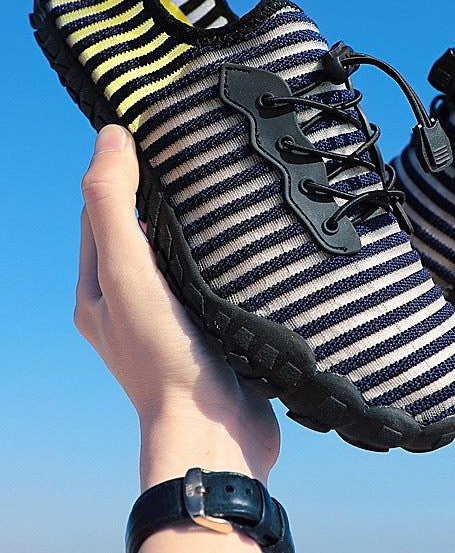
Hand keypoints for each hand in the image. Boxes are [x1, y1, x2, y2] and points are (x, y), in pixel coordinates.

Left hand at [75, 125, 279, 491]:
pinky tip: (246, 240)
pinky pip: (210, 276)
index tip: (153, 130)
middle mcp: (130, 301)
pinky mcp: (209, 327)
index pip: (102, 210)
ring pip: (178, 252)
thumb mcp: (127, 273)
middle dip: (159, 191)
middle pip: (139, 229)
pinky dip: (220, 253)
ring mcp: (171, 316)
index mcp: (100, 288)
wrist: (216, 432)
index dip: (121, 167)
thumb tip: (109, 138)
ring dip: (194, 223)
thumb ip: (114, 207)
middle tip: (195, 155)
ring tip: (223, 190)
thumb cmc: (165, 359)